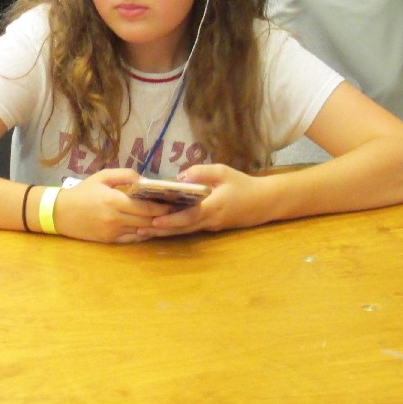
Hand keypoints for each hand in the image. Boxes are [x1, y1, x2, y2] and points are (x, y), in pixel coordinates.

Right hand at [50, 169, 169, 243]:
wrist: (60, 212)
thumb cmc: (82, 192)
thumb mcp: (101, 177)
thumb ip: (124, 175)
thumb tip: (144, 180)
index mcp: (113, 200)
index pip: (144, 206)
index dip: (162, 206)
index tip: (175, 202)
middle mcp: (115, 218)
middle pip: (147, 220)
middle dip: (164, 216)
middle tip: (178, 211)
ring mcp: (113, 232)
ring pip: (142, 231)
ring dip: (156, 226)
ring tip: (170, 219)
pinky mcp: (110, 240)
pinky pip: (132, 239)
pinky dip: (144, 234)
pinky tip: (152, 228)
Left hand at [137, 163, 269, 237]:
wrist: (264, 202)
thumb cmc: (243, 184)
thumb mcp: (224, 171)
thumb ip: (201, 172)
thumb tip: (180, 176)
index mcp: (214, 206)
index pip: (190, 215)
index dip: (172, 219)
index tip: (154, 219)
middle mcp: (210, 220)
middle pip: (182, 227)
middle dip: (160, 229)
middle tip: (138, 229)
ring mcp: (211, 226)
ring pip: (184, 231)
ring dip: (164, 232)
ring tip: (143, 231)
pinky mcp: (211, 227)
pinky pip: (190, 229)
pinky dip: (175, 229)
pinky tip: (160, 227)